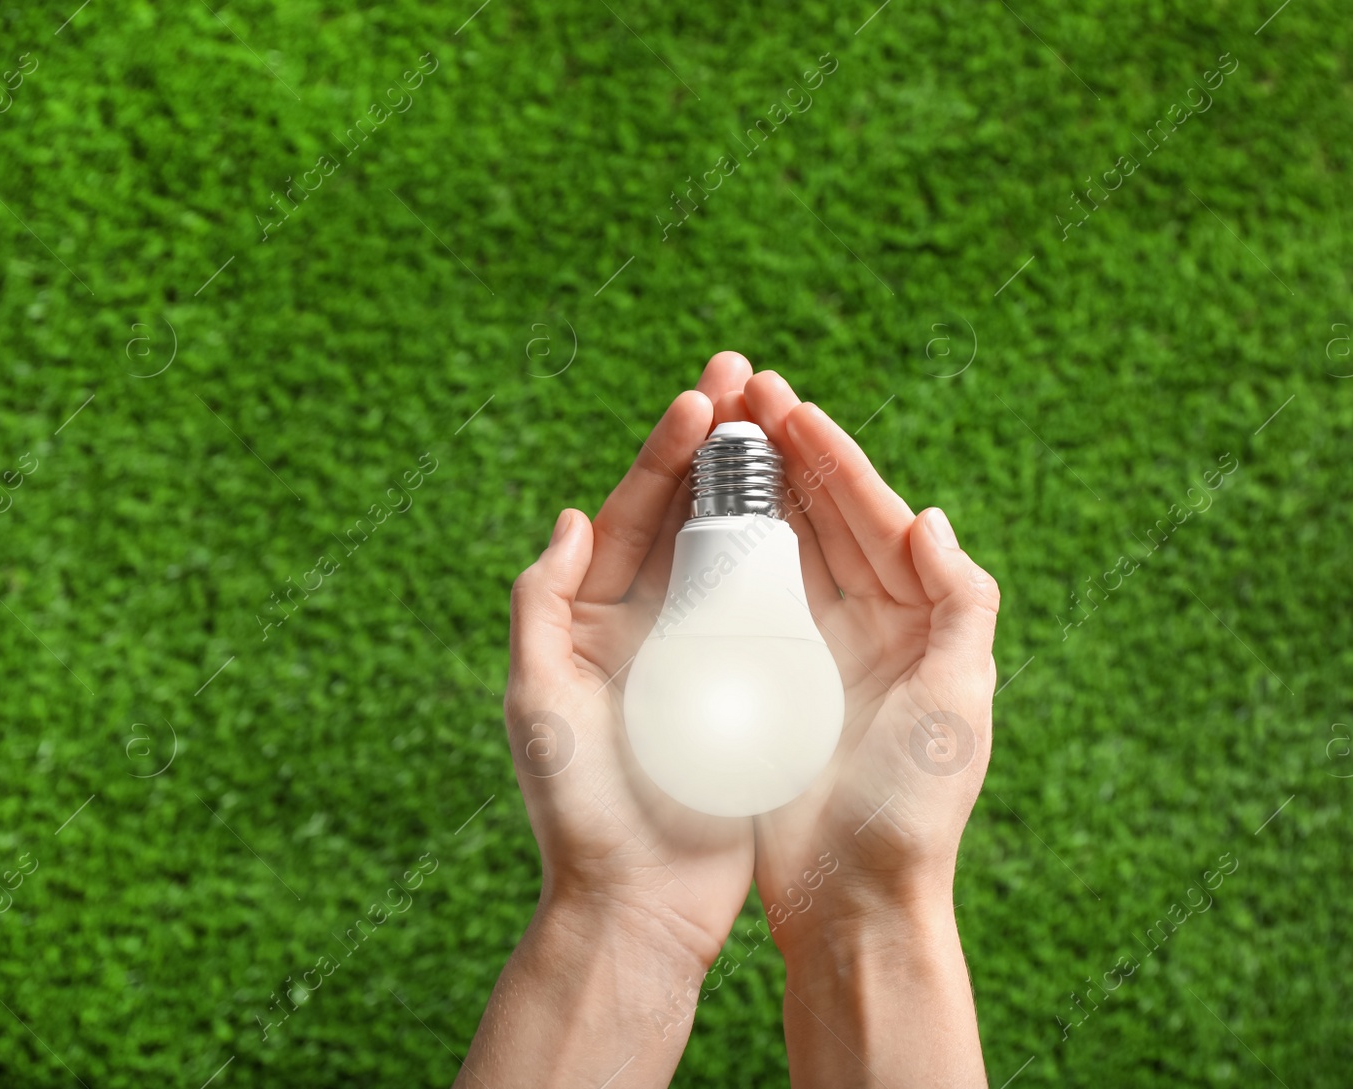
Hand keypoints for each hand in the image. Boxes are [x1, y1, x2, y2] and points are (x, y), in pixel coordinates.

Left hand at [460, 353, 757, 1086]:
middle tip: (750, 381)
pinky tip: (815, 516)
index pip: (631, 517)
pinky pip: (765, 612)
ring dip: (753, 488)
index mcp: (589, 622)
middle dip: (714, 448)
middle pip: (683, 517)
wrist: (639, 906)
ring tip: (787, 427)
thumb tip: (571, 517)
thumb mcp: (537, 701)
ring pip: (728, 552)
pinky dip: (784, 560)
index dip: (665, 455)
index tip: (704, 400)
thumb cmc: (579, 809)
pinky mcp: (743, 693)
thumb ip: (541, 607)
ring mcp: (697, 658)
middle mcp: (642, 628)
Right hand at [744, 369, 998, 1085]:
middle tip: (743, 392)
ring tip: (719, 431)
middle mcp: (869, 629)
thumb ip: (961, 605)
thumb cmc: (913, 808)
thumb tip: (930, 518)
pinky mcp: (770, 686)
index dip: (835, 460)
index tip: (791, 406)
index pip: (875, 520)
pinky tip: (699, 515)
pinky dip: (728, 554)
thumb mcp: (959, 702)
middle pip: (825, 521)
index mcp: (919, 623)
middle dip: (787, 456)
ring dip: (756, 490)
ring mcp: (815, 654)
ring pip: (783, 551)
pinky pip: (748, 602)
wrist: (853, 901)